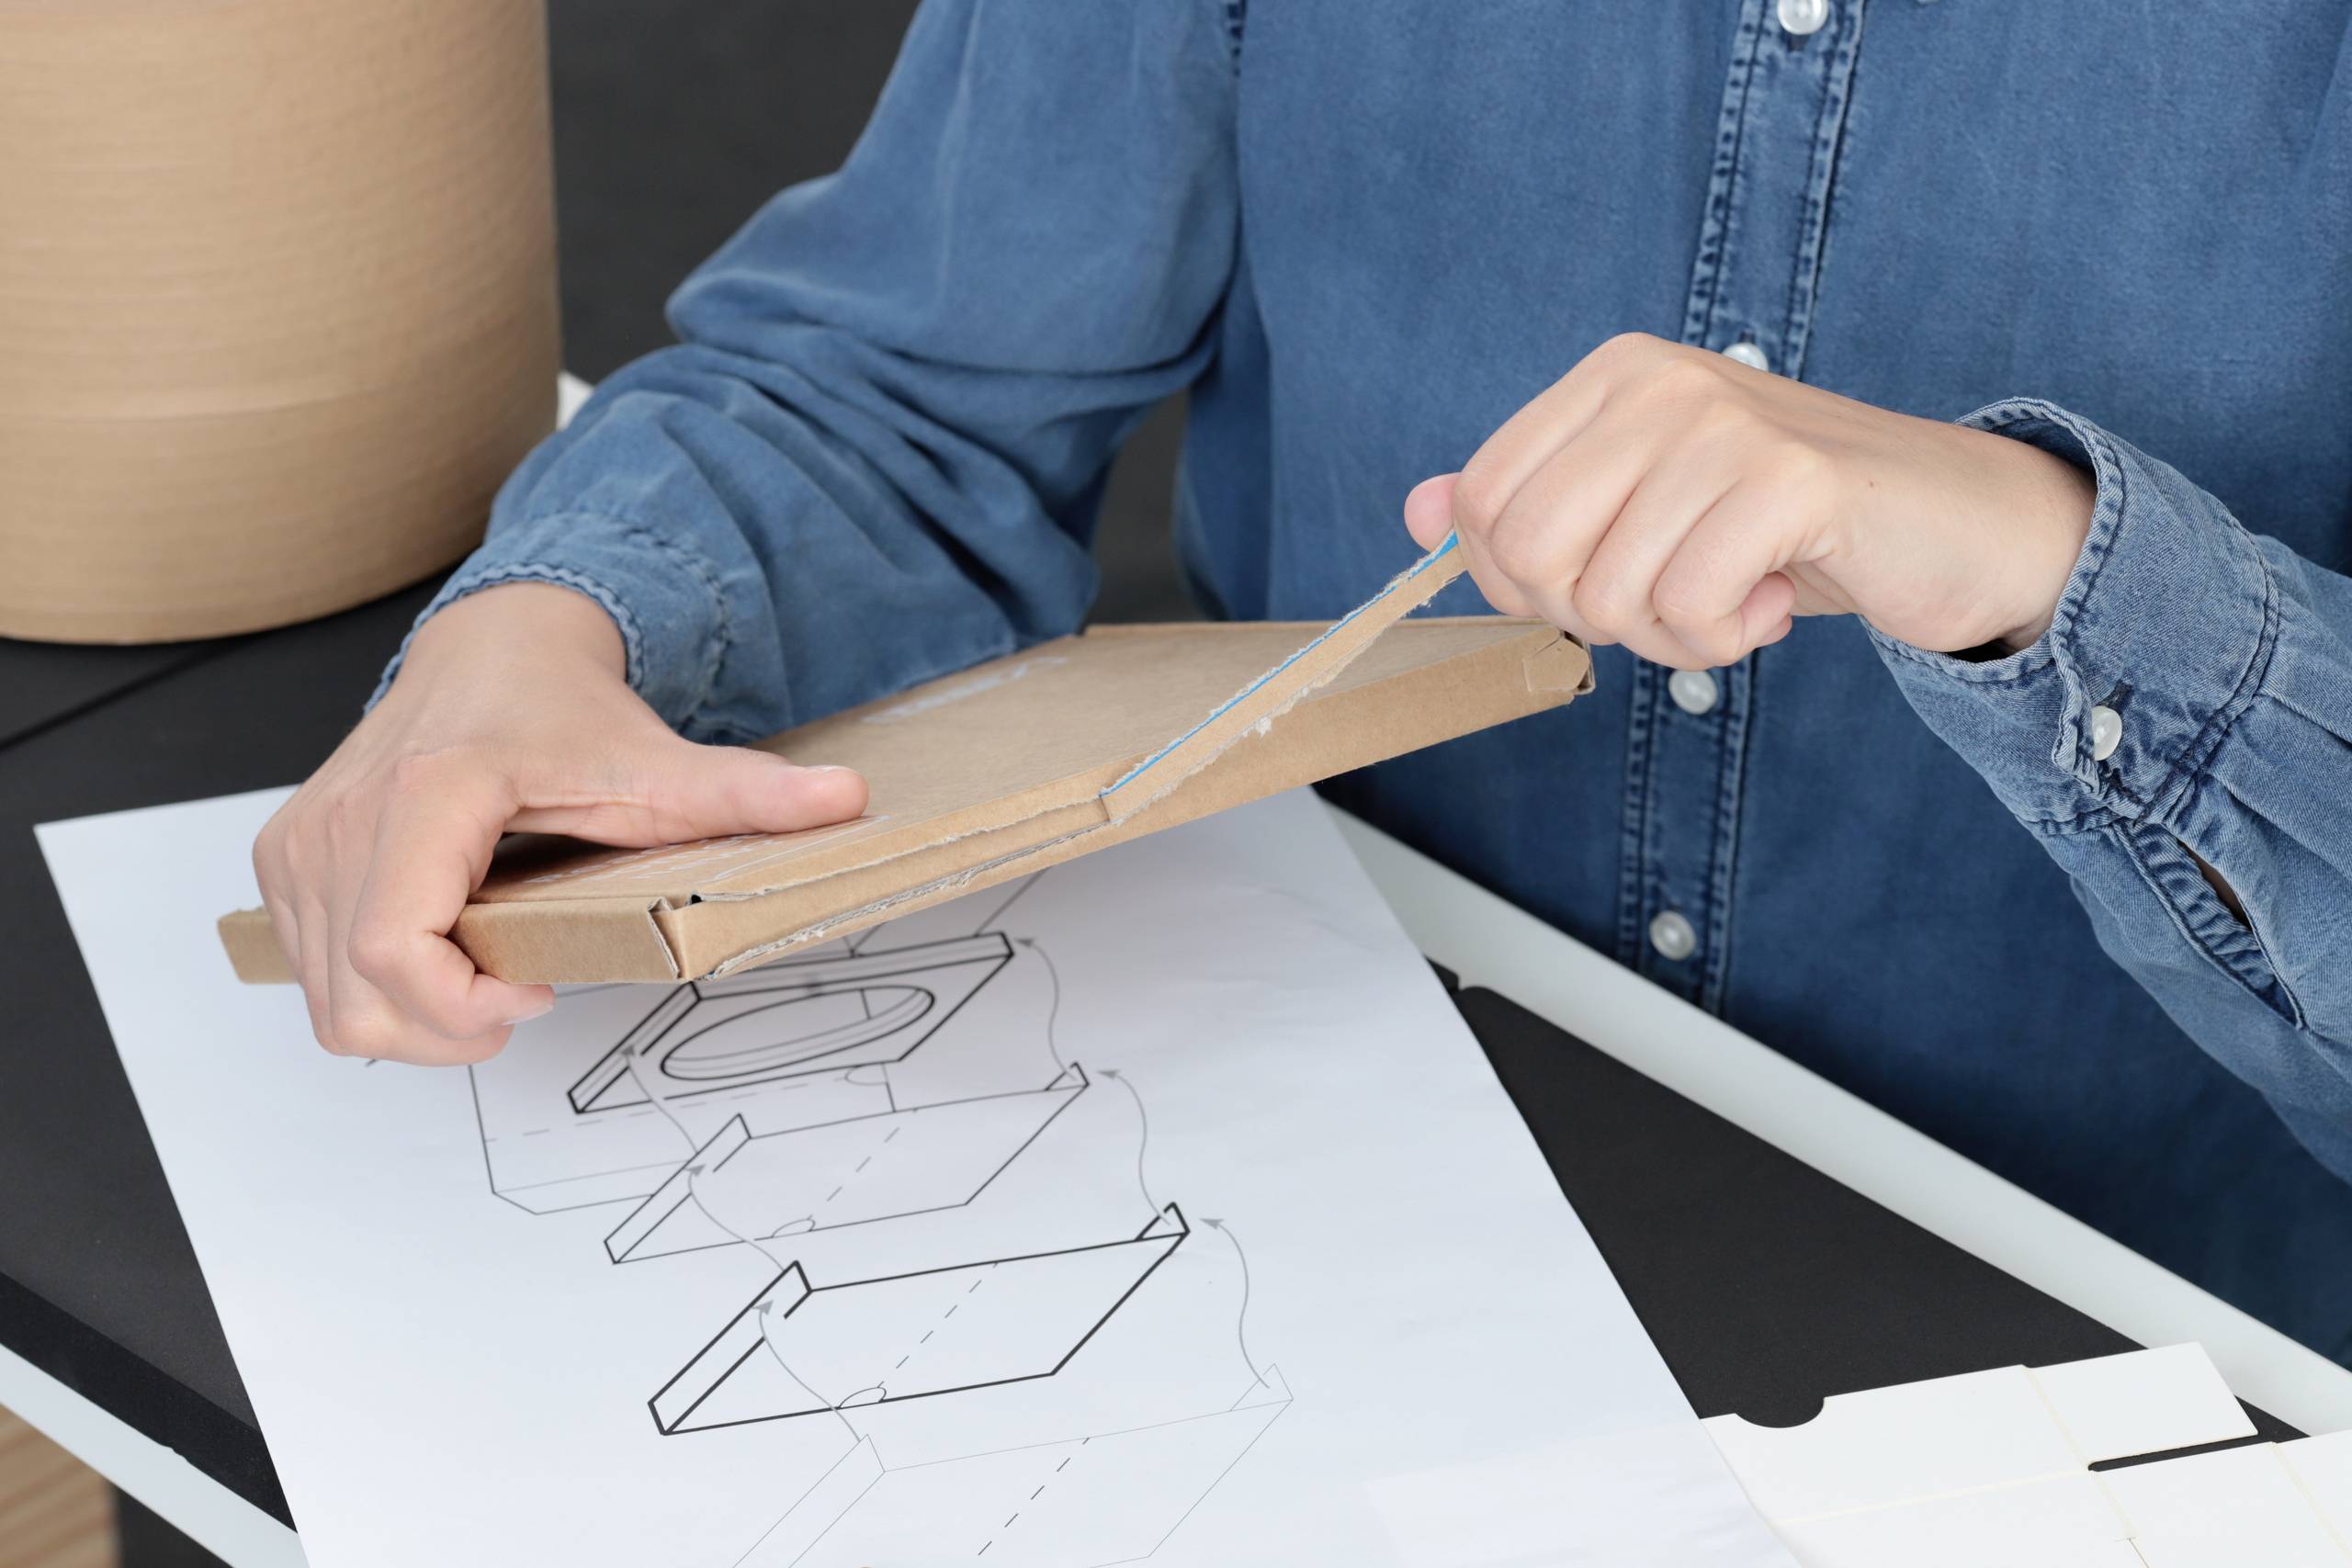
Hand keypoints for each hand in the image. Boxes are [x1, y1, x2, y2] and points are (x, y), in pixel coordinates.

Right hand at [252, 583, 866, 1063]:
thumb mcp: (655, 757)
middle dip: (448, 1031)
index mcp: (425, 794)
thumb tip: (844, 801)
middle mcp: (340, 822)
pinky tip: (445, 948)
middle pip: (360, 999)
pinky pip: (311, 972)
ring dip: (412, 1018)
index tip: (534, 992)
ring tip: (488, 968)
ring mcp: (301, 844)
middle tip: (522, 992)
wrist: (495, 646)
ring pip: (328, 1001)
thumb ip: (745, 792)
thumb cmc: (556, 704)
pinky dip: (378, 989)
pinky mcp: (287, 860)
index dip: (463, 1009)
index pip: (397, 954)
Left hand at [1404, 333, 2095, 668]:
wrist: (1949, 522)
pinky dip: (1723, 639)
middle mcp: (1656, 380)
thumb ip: (1535, 504)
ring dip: (1670, 636)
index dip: (1520, 582)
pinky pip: (1688, 606)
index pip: (1483, 504)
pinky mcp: (1786, 479)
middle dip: (1590, 615)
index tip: (1600, 585)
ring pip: (1608, 594)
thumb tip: (1418, 511)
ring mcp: (1721, 421)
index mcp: (1609, 376)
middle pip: (1529, 552)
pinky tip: (1773, 599)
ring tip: (1734, 598)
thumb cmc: (1784, 527)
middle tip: (1672, 601)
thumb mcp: (1645, 509)